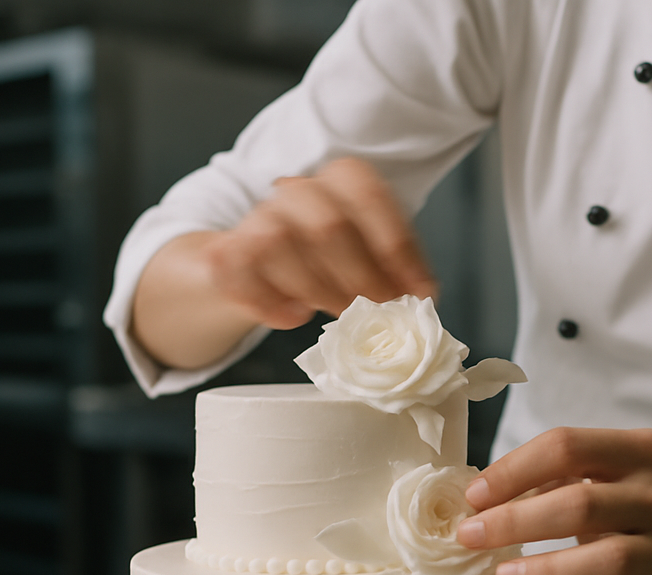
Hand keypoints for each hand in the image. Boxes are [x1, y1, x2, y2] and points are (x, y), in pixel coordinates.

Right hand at [198, 157, 437, 329]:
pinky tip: (295, 318)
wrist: (261, 264)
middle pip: (327, 226)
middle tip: (380, 312)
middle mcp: (297, 189)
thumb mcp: (370, 256)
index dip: (397, 247)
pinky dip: (271, 305)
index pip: (368, 195)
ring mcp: (257, 218)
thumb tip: (423, 299)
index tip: (422, 293)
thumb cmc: (329, 260)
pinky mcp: (228, 254)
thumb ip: (394, 270)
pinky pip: (241, 276)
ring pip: (279, 246)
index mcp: (340, 179)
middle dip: (361, 278)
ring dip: (318, 291)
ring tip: (341, 315)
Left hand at [457, 427, 651, 574]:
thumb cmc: (623, 512)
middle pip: (584, 504)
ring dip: (547, 571)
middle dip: (517, 521)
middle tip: (470, 538)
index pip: (568, 447)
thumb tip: (478, 504)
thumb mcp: (598, 479)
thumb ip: (547, 481)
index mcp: (643, 451)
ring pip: (610, 560)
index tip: (473, 497)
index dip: (514, 470)